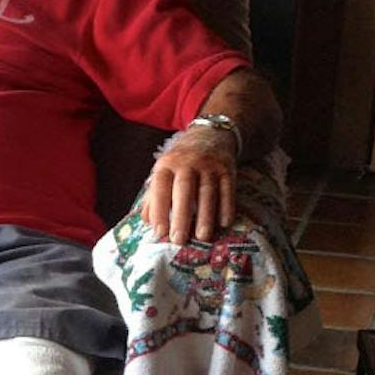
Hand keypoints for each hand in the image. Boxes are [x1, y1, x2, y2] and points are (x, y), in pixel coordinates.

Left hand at [140, 127, 236, 244]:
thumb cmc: (181, 162)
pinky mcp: (227, 169)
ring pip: (207, 192)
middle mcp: (187, 163)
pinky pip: (228, 190)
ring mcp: (209, 165)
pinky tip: (224, 223)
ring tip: (202, 237)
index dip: (159, 210)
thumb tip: (146, 222)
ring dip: (205, 216)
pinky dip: (227, 207)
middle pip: (184, 191)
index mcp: (167, 165)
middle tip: (179, 240)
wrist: (210, 135)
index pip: (160, 188)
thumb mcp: (164, 172)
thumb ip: (154, 196)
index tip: (159, 232)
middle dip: (181, 216)